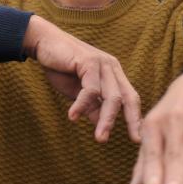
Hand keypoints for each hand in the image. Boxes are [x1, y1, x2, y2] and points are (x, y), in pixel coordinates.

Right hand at [22, 15, 141, 142]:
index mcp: (113, 75)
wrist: (44, 43)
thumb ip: (91, 106)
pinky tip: (72, 116)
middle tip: (134, 140)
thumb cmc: (62, 68)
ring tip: (100, 139)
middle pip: (127, 98)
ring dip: (106, 120)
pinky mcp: (89, 62)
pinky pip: (90, 89)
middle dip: (131, 120)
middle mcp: (112, 68)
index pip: (131, 98)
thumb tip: (101, 125)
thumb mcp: (78, 92)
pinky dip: (82, 105)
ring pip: (111, 97)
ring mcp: (102, 63)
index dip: (136, 118)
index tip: (138, 139)